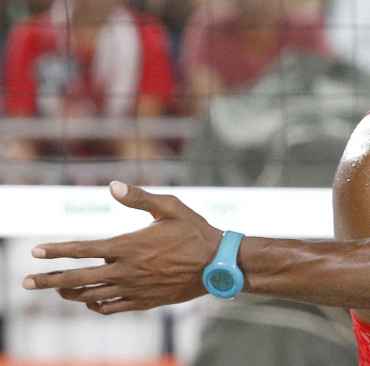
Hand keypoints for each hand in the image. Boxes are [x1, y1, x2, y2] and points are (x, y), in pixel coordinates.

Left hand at [23, 181, 222, 313]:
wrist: (218, 265)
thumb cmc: (195, 232)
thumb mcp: (171, 207)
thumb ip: (140, 198)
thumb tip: (113, 186)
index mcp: (128, 246)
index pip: (82, 249)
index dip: (57, 250)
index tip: (36, 251)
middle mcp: (125, 271)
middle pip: (76, 278)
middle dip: (47, 280)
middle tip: (27, 281)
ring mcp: (133, 289)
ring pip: (89, 295)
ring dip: (68, 293)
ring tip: (56, 289)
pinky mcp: (142, 301)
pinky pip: (109, 308)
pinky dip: (94, 304)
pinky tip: (89, 300)